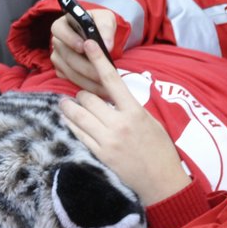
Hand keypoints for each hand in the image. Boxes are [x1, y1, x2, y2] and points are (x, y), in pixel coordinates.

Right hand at [50, 9, 117, 95]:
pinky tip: (100, 88)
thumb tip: (107, 45)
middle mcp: (57, 42)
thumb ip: (106, 28)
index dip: (70, 39)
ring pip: (70, 71)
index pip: (59, 30)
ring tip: (106, 84)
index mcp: (62, 25)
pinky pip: (72, 80)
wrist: (99, 38)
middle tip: (103, 73)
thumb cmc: (99, 25)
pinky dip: (86, 85)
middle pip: (67, 56)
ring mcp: (58, 58)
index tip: (84, 46)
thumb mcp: (105, 19)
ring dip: (88, 79)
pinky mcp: (61, 71)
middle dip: (86, 66)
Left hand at [59, 40, 189, 204]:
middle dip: (82, 94)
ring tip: (65, 104)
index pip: (112, 80)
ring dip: (70, 107)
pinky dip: (70, 124)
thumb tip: (115, 96)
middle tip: (81, 96)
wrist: (162, 183)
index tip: (88, 44)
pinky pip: (77, 134)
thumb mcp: (152, 122)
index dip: (98, 60)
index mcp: (134, 112)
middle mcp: (118, 124)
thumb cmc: (161, 151)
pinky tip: (68, 120)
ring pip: (78, 115)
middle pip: (88, 98)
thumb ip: (131, 108)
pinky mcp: (98, 155)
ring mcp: (106, 141)